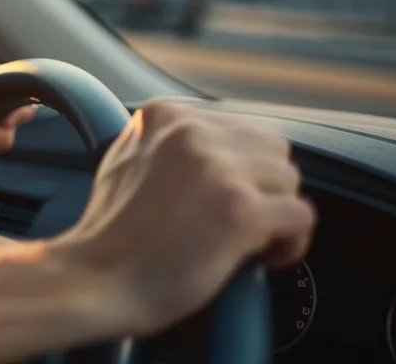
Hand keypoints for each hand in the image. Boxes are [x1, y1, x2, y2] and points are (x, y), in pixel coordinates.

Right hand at [49, 101, 314, 336]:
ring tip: (244, 241)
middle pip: (271, 148)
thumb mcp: (125, 160)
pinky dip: (290, 243)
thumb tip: (215, 144)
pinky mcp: (241, 210)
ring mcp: (217, 168)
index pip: (239, 127)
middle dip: (262, 187)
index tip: (220, 199)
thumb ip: (165, 142)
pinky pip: (301, 216)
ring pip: (289, 181)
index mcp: (165, 115)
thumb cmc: (109, 235)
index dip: (238, 169)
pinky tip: (259, 257)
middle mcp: (191, 132)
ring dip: (275, 214)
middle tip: (234, 221)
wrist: (94, 281)